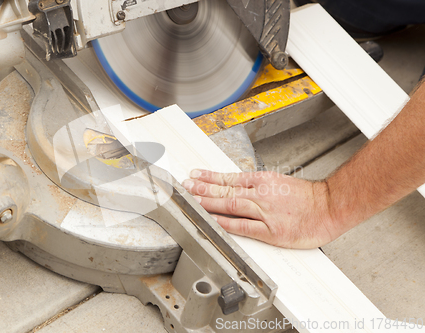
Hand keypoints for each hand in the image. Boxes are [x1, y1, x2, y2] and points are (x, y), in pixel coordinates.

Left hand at [182, 169, 341, 248]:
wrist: (330, 207)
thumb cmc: (307, 197)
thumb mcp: (279, 182)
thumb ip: (258, 186)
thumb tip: (237, 188)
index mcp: (262, 181)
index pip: (229, 178)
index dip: (209, 178)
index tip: (194, 176)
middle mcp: (260, 194)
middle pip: (225, 190)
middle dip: (202, 188)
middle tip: (185, 186)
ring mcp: (265, 212)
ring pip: (230, 205)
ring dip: (208, 203)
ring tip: (192, 200)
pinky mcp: (271, 230)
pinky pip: (244, 226)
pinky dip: (227, 223)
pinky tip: (213, 221)